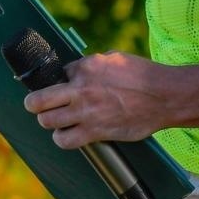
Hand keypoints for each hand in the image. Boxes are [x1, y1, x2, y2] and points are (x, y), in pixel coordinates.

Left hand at [23, 52, 179, 147]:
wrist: (164, 96)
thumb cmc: (144, 75)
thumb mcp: (115, 59)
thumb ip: (94, 65)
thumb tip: (79, 70)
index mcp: (87, 67)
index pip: (58, 74)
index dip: (59, 81)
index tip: (62, 86)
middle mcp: (81, 89)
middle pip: (38, 100)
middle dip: (34, 103)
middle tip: (36, 105)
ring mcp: (86, 112)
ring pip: (47, 121)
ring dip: (49, 121)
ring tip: (56, 121)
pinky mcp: (94, 131)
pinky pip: (65, 140)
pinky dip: (62, 138)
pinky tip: (67, 134)